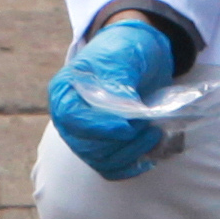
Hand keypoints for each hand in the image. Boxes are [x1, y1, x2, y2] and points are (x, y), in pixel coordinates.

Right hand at [45, 16, 182, 183]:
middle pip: (86, 146)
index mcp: (65, 92)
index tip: (128, 127)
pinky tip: (151, 152)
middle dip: (121, 141)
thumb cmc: (126, 50)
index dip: (99, 128)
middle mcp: (70, 118)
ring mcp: (86, 136)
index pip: (72, 118)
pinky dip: (132, 165)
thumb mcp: (122, 56)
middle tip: (149, 126)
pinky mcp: (104, 147)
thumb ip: (118, 81)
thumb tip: (123, 111)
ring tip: (155, 134)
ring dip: (131, 153)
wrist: (138, 53)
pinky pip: (112, 168)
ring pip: (101, 161)